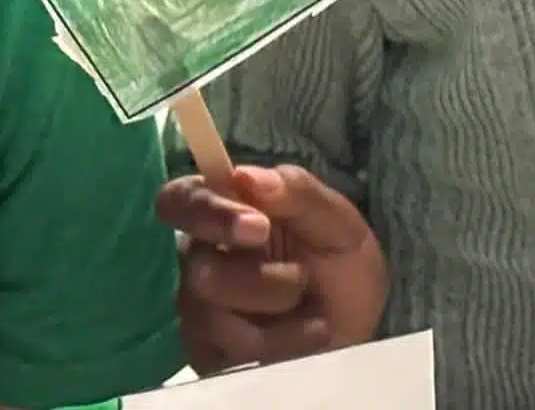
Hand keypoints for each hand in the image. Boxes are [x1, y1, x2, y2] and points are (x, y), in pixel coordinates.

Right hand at [157, 165, 385, 373]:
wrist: (355, 328)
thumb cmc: (338, 262)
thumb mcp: (337, 222)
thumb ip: (296, 193)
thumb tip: (245, 176)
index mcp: (222, 211)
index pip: (179, 200)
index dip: (208, 212)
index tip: (259, 227)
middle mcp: (199, 259)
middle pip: (198, 270)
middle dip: (259, 279)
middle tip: (302, 278)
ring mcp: (199, 312)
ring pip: (214, 319)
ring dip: (278, 316)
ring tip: (315, 313)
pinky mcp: (209, 358)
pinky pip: (229, 359)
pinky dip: (281, 348)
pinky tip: (307, 339)